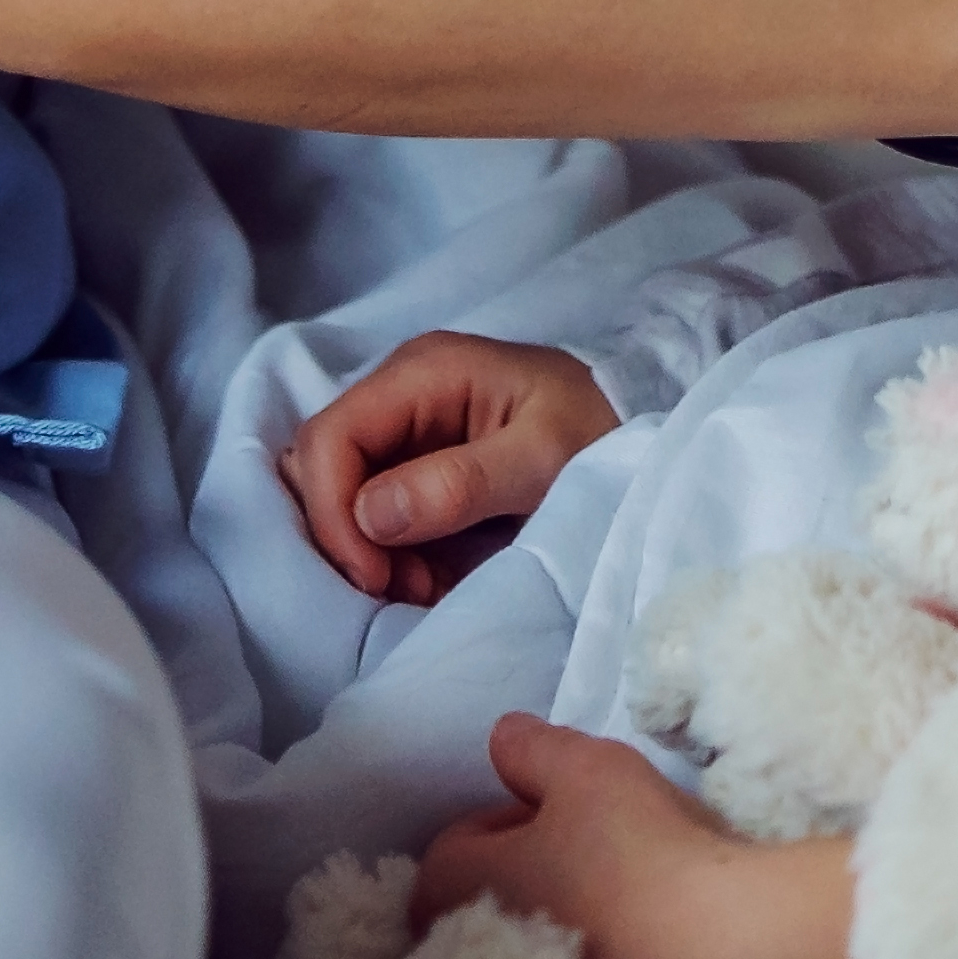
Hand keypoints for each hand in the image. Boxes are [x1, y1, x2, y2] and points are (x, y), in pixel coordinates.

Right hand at [285, 331, 620, 605]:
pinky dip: (386, 554)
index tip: (375, 575)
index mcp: (422, 373)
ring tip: (421, 585)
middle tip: (403, 585)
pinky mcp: (414, 466)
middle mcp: (398, 394)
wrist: (637, 432)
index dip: (333, 511)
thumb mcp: (544, 458)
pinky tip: (428, 576)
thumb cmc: (597, 431)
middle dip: (348, 537)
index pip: (330, 437)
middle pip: (319, 466)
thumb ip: (461, 483)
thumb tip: (372, 515)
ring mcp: (404, 429)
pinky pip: (371, 512)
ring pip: (339, 495)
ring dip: (366, 551)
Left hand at [416, 716, 911, 958]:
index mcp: (455, 888)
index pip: (455, 844)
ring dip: (574, 933)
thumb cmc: (636, 857)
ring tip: (637, 909)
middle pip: (494, 906)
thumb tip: (503, 739)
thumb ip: (536, 749)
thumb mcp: (588, 770)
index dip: (511, 815)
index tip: (566, 811)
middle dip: (537, 881)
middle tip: (601, 858)